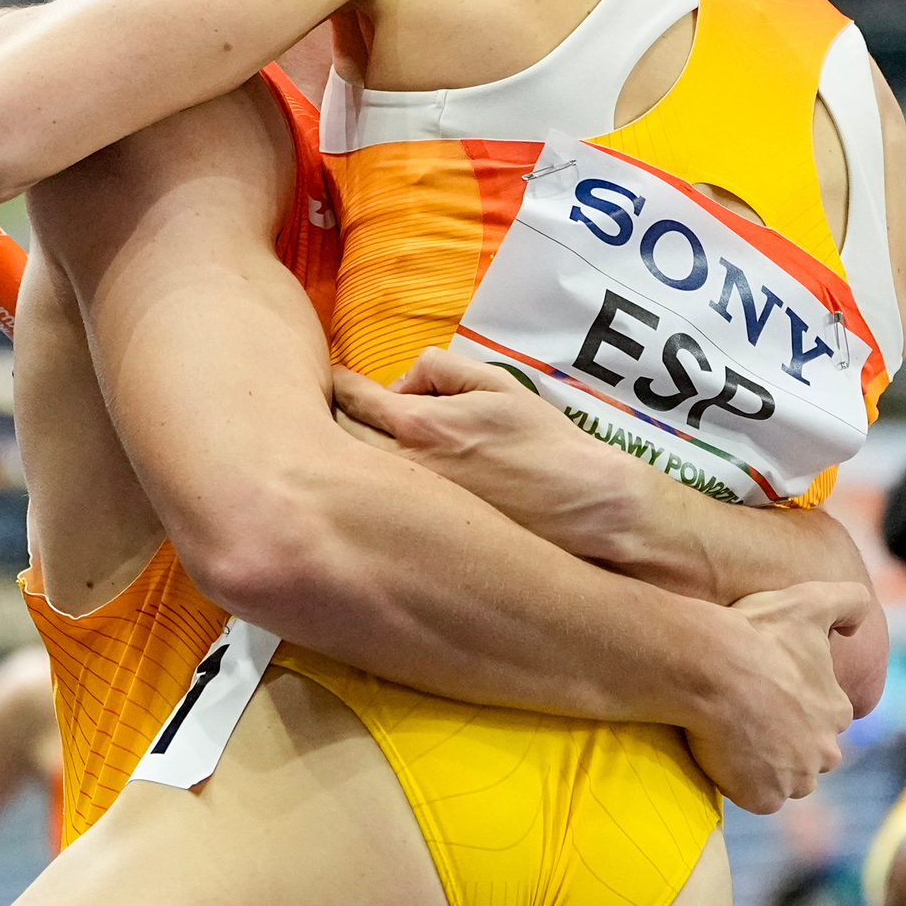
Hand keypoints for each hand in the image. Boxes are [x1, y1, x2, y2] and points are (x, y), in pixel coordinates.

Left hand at [331, 349, 664, 560]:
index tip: (334, 381)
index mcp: (417, 425)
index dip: (336, 384)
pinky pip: (373, 508)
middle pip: (334, 438)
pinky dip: (363, 492)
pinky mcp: (414, 536)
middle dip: (327, 419)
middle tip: (331, 411)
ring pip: (347, 477)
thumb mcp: (498, 383)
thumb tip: (401, 382)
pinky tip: (373, 488)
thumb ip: (441, 368)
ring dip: (339, 458)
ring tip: (344, 450)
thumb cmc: (543, 442)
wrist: (579, 507)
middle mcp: (400, 470)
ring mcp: (403, 510)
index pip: (350, 397)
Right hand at [686, 581, 865, 812]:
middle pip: (806, 755)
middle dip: (784, 745)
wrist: (710, 666)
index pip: (820, 720)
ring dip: (763, 766)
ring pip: (783, 779)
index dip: (790, 708)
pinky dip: (740, 784)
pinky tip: (721, 756)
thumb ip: (849, 602)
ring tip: (730, 738)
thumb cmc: (756, 634)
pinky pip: (756, 798)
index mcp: (837, 711)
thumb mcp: (810, 601)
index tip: (763, 694)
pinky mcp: (765, 798)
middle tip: (745, 719)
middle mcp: (825, 750)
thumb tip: (859, 624)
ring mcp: (796, 778)